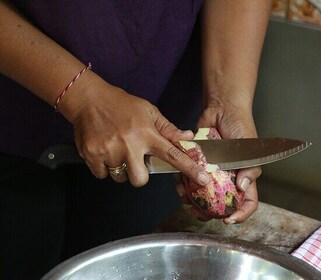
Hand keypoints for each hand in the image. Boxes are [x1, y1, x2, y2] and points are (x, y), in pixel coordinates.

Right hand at [67, 80, 209, 187]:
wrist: (89, 99)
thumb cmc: (121, 105)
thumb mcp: (149, 112)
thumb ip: (168, 129)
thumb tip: (188, 138)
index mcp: (147, 133)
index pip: (173, 154)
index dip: (190, 168)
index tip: (203, 179)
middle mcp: (129, 144)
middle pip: (140, 179)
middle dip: (138, 174)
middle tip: (133, 159)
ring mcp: (109, 151)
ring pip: (120, 178)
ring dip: (120, 169)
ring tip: (116, 149)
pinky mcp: (91, 155)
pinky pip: (102, 175)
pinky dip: (103, 166)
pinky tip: (104, 149)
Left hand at [177, 102, 260, 223]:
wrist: (222, 109)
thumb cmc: (241, 127)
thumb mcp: (252, 149)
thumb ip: (251, 169)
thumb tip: (243, 187)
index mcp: (243, 177)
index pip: (248, 202)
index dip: (241, 214)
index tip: (230, 219)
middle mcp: (227, 178)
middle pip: (220, 204)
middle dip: (209, 212)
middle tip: (200, 214)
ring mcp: (211, 172)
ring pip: (201, 195)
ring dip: (192, 200)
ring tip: (186, 200)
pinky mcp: (197, 163)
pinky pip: (188, 178)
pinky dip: (182, 184)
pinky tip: (179, 185)